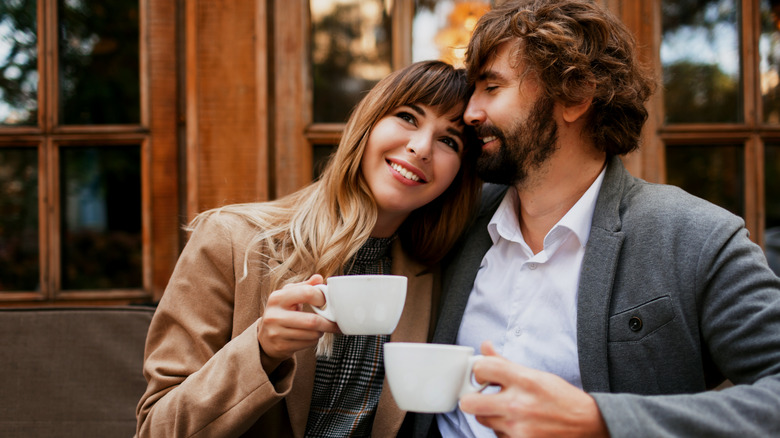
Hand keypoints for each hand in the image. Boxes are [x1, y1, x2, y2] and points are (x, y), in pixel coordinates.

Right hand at [257, 274, 339, 369]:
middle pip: (312, 321)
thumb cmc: (281, 312)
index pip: (306, 293)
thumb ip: (304, 286)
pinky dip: (314, 340)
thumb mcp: (288, 296)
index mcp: (277, 298)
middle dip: (328, 322)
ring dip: (321, 331)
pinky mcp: (281, 346)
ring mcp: (276, 333)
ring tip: (318, 328)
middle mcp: (274, 315)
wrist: (265, 338)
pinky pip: (308, 344)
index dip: (321, 297)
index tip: (325, 301)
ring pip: (312, 334)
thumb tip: (319, 278)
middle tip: (334, 322)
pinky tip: (309, 336)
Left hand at [459, 341, 607, 437]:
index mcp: (524, 380)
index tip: (483, 375)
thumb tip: (485, 346)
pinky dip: (502, 430)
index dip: (478, 371)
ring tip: (507, 410)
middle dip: (471, 399)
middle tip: (480, 396)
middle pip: (469, 403)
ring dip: (490, 415)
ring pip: (482, 420)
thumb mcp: (534, 374)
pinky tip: (516, 424)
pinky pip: (496, 436)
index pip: (482, 368)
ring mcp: (518, 428)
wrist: (587, 425)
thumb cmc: (561, 398)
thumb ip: (504, 362)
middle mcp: (518, 405)